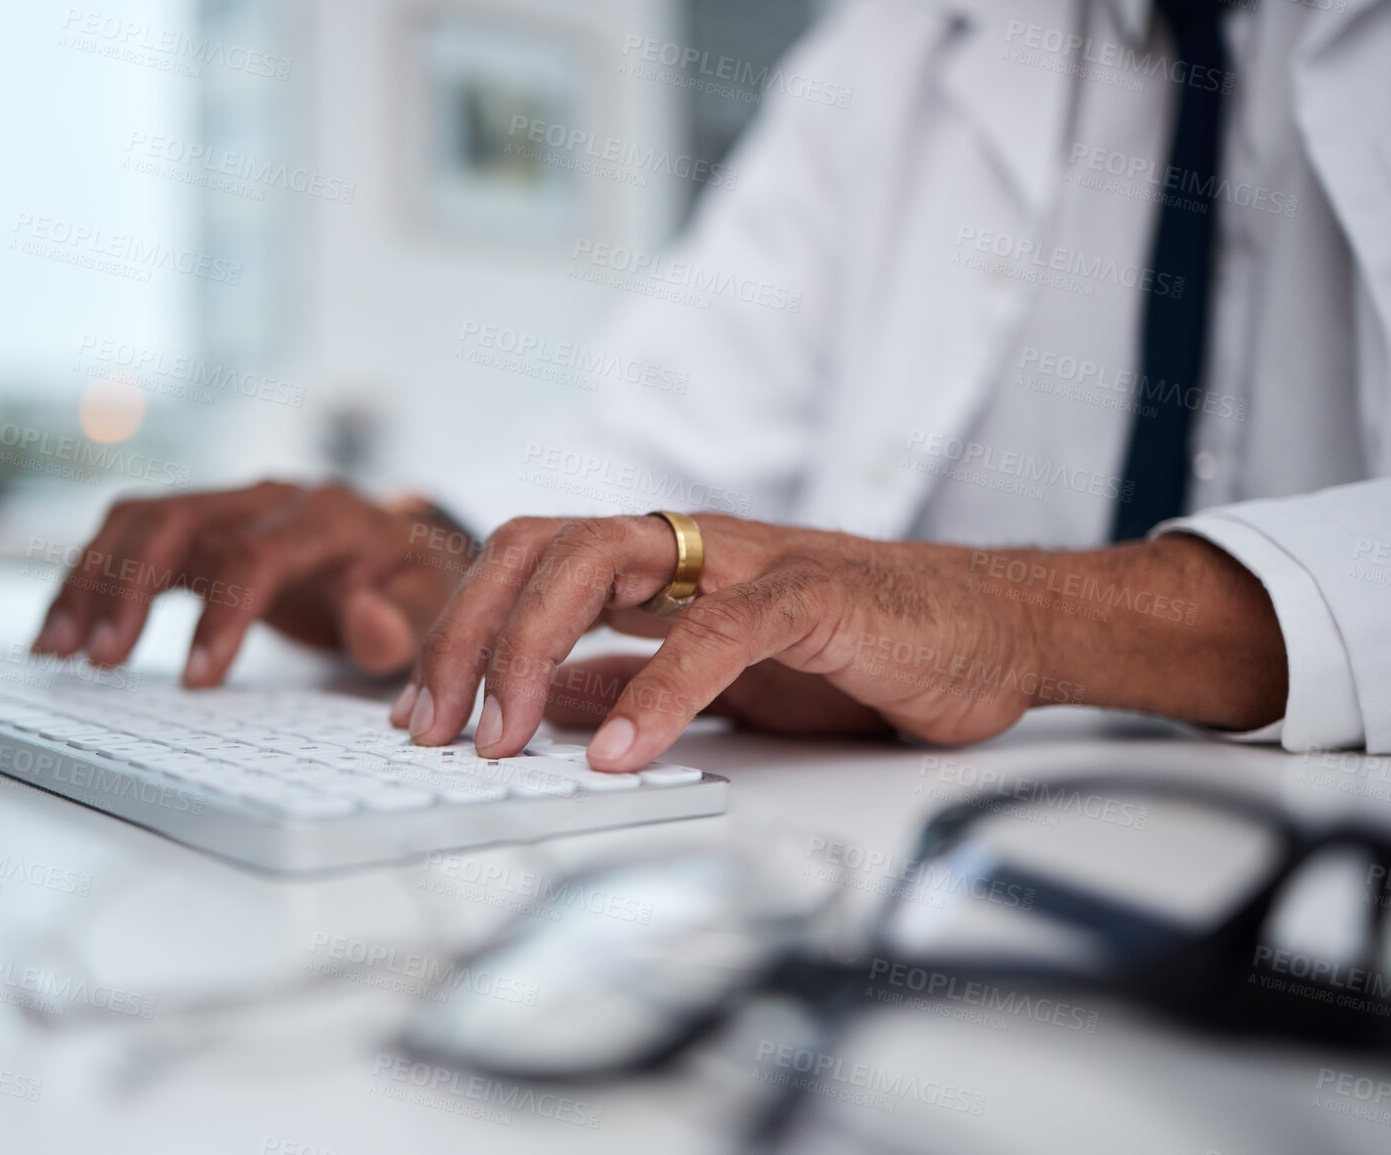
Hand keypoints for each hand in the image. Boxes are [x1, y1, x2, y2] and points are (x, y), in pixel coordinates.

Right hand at [31, 483, 472, 685]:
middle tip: (100, 661)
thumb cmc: (414, 585)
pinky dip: (88, 581)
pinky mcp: (200, 527)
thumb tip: (370, 622)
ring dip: (91, 581)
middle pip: (181, 522)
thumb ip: (403, 621)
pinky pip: (128, 539)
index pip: (259, 553)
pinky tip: (59, 634)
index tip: (197, 681)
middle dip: (131, 588)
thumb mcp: (428, 608)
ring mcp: (229, 506)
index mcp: (330, 516)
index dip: (223, 616)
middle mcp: (269, 498)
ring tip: (57, 651)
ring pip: (140, 522)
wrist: (403, 550)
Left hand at [394, 514, 1286, 771]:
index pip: (525, 563)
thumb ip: (626, 676)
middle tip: (432, 728)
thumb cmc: (864, 647)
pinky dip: (656, 693)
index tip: (422, 713)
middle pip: (536, 548)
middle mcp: (686, 545)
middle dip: (466, 636)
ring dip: (528, 651)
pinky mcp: (812, 594)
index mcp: (657, 562)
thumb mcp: (715, 676)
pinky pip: (713, 633)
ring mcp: (744, 560)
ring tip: (498, 738)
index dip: (460, 629)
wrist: (996, 629)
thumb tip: (539, 700)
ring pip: (597, 562)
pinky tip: (618, 752)